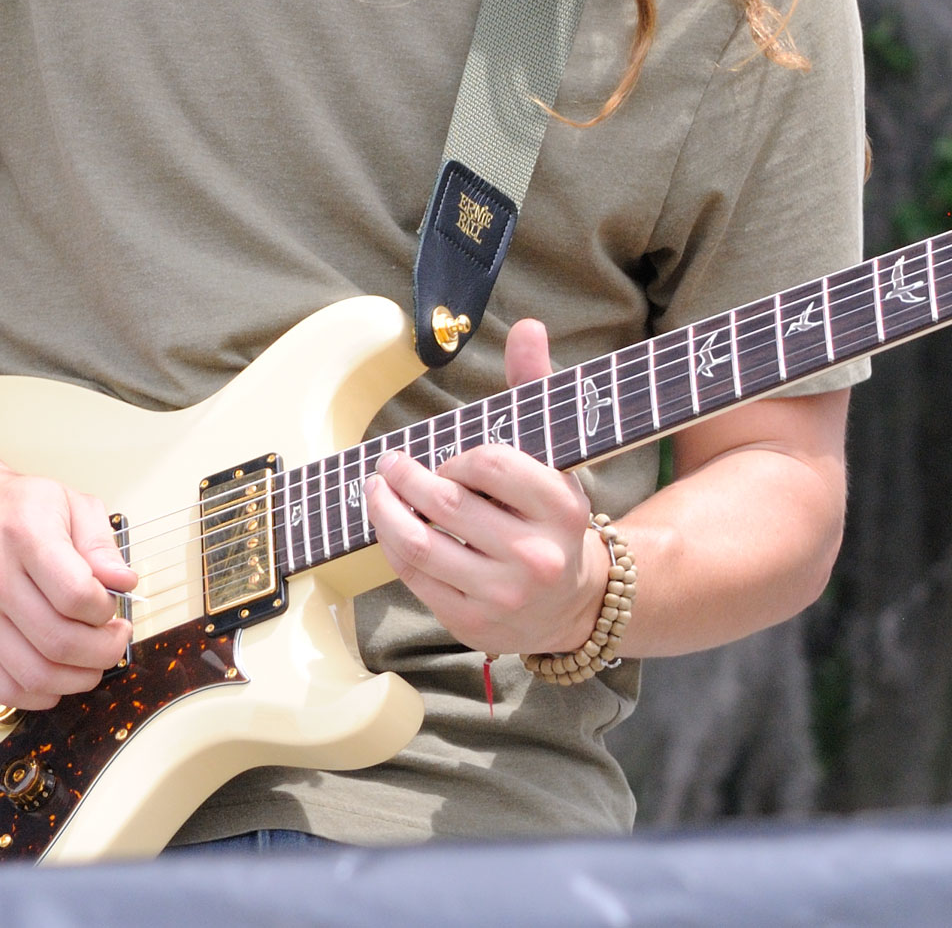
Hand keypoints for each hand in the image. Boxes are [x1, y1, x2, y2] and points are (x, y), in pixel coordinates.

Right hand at [0, 454, 134, 709]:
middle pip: (58, 641)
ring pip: (33, 673)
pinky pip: (4, 687)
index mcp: (24, 536)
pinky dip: (39, 695)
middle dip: (103, 650)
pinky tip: (60, 678)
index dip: (106, 611)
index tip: (112, 607)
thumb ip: (101, 544)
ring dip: (77, 679)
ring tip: (94, 661)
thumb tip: (124, 583)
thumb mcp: (71, 503)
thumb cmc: (18, 506)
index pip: (75, 595)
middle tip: (116, 639)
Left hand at [365, 318, 609, 656]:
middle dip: (406, 477)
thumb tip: (528, 327)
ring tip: (377, 489)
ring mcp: (503, 595)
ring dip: (386, 511)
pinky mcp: (473, 624)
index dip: (457, 456)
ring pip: (422, 545)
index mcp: (561, 507)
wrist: (575, 602)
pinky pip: (416, 580)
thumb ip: (536, 387)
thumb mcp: (555, 453)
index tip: (448, 457)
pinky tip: (390, 526)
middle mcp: (536, 556)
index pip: (489, 464)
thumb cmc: (553, 514)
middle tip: (390, 462)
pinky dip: (393, 547)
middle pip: (447, 504)